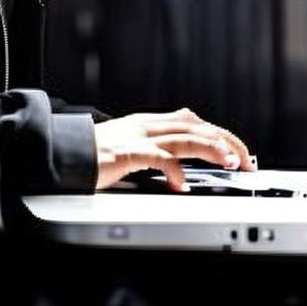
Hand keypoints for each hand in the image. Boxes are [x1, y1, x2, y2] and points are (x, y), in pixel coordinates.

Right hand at [94, 107, 254, 191]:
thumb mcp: (128, 147)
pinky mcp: (126, 152)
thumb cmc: (91, 155)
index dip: (220, 135)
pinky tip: (184, 184)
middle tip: (246, 161)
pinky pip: (157, 158)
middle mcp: (148, 125)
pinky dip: (174, 170)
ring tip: (231, 164)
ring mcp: (138, 137)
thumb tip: (180, 165)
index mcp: (150, 123)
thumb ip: (153, 150)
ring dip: (212, 150)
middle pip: (198, 126)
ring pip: (186, 137)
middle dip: (226, 141)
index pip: (195, 122)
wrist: (60, 153)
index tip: (238, 152)